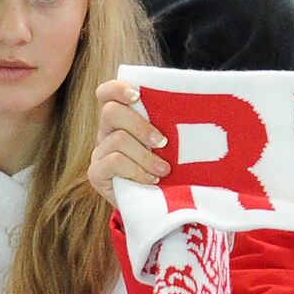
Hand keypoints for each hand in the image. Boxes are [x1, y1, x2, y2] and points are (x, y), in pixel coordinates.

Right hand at [89, 79, 170, 207]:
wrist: (159, 204)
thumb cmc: (169, 167)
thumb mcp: (171, 144)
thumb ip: (170, 124)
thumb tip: (197, 104)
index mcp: (122, 117)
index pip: (107, 93)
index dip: (118, 89)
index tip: (138, 96)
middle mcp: (106, 131)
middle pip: (111, 112)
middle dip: (140, 126)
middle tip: (163, 142)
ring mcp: (99, 152)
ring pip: (118, 140)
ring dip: (145, 155)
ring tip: (164, 170)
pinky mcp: (96, 173)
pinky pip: (113, 162)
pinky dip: (136, 170)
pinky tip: (151, 180)